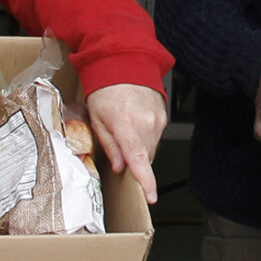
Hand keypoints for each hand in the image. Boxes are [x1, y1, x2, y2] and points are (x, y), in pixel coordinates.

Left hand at [85, 83, 167, 204]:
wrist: (125, 64)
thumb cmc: (106, 89)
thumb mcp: (97, 119)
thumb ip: (109, 145)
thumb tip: (118, 165)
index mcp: (127, 126)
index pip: (139, 160)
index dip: (145, 181)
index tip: (151, 196)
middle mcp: (147, 124)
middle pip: (144, 158)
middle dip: (132, 161)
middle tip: (118, 149)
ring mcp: (158, 120)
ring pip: (150, 148)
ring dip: (139, 148)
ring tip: (125, 130)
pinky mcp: (163, 117)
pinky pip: (155, 137)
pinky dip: (145, 138)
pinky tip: (134, 124)